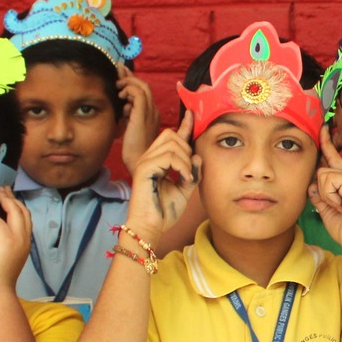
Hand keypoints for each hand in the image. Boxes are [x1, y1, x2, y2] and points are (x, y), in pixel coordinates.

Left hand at [0, 185, 34, 294]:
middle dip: (11, 197)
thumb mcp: (3, 254)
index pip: (25, 217)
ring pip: (11, 210)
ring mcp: (17, 237)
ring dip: (0, 206)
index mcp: (25, 242)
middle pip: (21, 209)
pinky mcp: (6, 238)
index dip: (17, 205)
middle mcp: (24, 238)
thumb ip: (4, 239)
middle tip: (2, 188)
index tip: (8, 197)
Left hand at [117, 65, 159, 168]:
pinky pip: (139, 94)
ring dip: (128, 82)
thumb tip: (123, 104)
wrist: (139, 163)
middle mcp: (154, 111)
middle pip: (144, 86)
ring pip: (143, 87)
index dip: (132, 82)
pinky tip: (121, 96)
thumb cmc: (134, 151)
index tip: (121, 76)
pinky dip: (129, 90)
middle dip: (130, 76)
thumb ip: (128, 115)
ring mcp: (151, 112)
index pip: (144, 92)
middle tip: (118, 70)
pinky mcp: (144, 115)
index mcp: (152, 114)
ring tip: (118, 86)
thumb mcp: (130, 127)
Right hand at [126, 112, 198, 241]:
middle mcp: (149, 157)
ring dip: (186, 161)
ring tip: (187, 178)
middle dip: (187, 149)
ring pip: (172, 144)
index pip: (172, 136)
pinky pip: (169, 156)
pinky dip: (181, 166)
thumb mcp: (184, 189)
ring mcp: (145, 161)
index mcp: (158, 160)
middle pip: (172, 135)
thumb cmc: (164, 211)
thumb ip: (192, 172)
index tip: (193, 114)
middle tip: (189, 172)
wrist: (151, 227)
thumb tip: (197, 155)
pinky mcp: (144, 168)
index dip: (184, 125)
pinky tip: (183, 179)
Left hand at [309, 135, 341, 253]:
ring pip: (323, 175)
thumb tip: (311, 183)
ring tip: (340, 206)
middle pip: (322, 169)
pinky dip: (330, 196)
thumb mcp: (326, 208)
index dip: (327, 142)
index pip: (334, 156)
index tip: (323, 127)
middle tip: (338, 206)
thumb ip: (318, 193)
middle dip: (322, 190)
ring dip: (326, 195)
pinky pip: (328, 181)